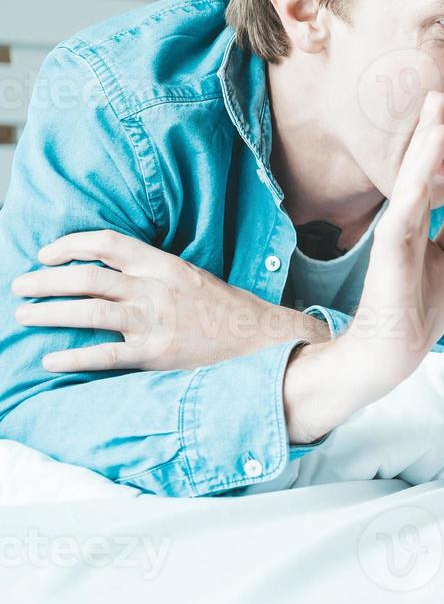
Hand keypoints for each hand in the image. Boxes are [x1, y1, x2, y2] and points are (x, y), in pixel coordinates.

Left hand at [12, 233, 329, 372]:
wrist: (259, 339)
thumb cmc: (224, 309)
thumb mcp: (190, 277)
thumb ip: (152, 273)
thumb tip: (107, 274)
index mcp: (164, 265)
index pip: (108, 244)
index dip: (71, 245)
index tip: (46, 253)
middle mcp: (155, 289)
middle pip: (88, 278)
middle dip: (47, 280)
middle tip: (21, 286)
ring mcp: (155, 322)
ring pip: (89, 312)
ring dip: (50, 312)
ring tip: (24, 315)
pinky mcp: (156, 354)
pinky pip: (106, 354)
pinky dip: (74, 356)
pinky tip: (51, 359)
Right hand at [283, 92, 443, 443]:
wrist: (394, 352)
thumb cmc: (418, 307)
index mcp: (416, 220)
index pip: (428, 171)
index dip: (437, 139)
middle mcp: (402, 223)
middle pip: (416, 169)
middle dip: (429, 131)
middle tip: (442, 92)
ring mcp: (394, 241)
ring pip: (410, 188)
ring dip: (422, 156)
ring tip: (437, 121)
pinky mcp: (389, 264)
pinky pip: (400, 228)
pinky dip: (410, 201)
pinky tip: (419, 179)